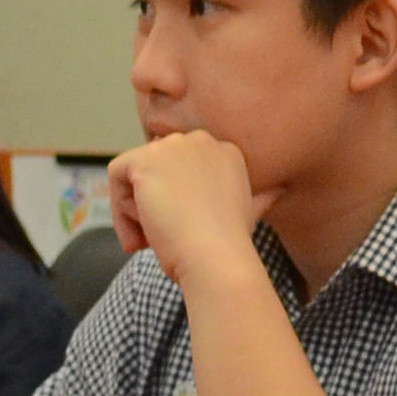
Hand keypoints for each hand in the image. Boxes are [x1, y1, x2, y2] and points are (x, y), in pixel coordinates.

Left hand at [109, 130, 278, 293]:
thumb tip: (281, 189)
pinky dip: (117, 210)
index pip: (180, 167)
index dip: (173, 200)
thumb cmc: (231, 241)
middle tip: (158, 239)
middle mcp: (200, 141)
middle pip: (156, 169)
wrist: (216, 255)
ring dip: (135, 211)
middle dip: (152, 203)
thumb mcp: (251, 211)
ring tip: (150, 240)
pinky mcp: (144, 160)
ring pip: (134, 174)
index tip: (177, 230)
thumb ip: (261, 196)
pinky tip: (137, 237)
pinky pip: (115, 177)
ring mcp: (172, 147)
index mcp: (225, 150)